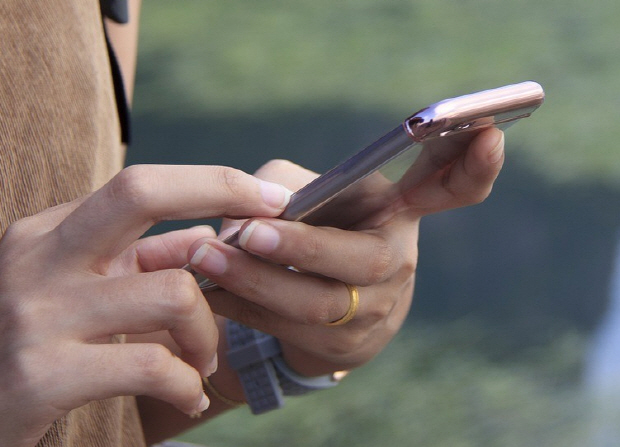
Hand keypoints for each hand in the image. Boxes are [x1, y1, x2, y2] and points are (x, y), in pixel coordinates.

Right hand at [0, 165, 292, 446]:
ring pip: (170, 292)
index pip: (139, 184)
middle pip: (140, 193)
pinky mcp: (41, 375)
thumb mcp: (62, 292)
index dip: (210, 181)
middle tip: (268, 229)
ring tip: (202, 362)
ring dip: (208, 333)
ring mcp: (37, 314)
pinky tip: (186, 398)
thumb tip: (203, 243)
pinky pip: (151, 365)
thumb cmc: (13, 351)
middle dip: (219, 194)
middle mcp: (39, 259)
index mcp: (46, 233)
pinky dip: (186, 383)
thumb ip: (127, 266)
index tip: (266, 194)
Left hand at [188, 129, 504, 375]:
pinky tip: (208, 292)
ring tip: (206, 260)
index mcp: (399, 211)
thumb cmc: (311, 228)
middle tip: (247, 233)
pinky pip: (288, 329)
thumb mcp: (304, 193)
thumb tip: (247, 213)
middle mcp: (396, 262)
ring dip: (255, 281)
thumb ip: (279, 187)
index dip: (473, 167)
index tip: (489, 133)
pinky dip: (243, 308)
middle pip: (360, 259)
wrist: (315, 305)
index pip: (451, 189)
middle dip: (300, 247)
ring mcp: (375, 312)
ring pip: (317, 303)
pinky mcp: (343, 348)